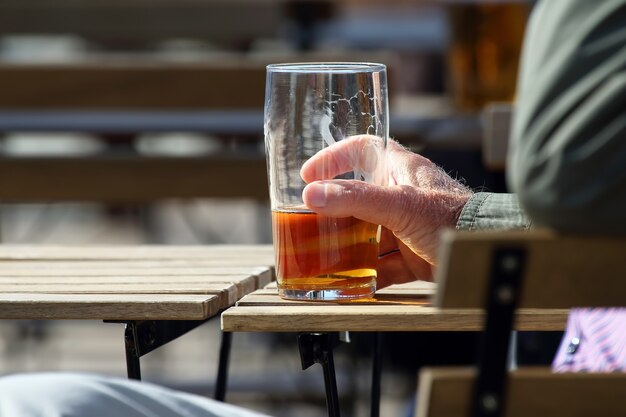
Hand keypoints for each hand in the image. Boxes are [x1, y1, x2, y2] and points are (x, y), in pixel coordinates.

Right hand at [300, 135, 471, 285]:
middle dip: (333, 214)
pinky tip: (351, 286)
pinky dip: (367, 275)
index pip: (361, 150)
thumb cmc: (452, 218)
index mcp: (400, 169)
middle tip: (308, 224)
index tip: (309, 175)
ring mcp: (406, 228)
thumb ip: (356, 199)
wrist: (487, 255)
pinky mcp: (413, 256)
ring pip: (367, 235)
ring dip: (347, 247)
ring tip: (322, 258)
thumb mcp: (400, 205)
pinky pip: (382, 265)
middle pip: (358, 199)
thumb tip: (312, 194)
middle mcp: (401, 196)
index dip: (333, 158)